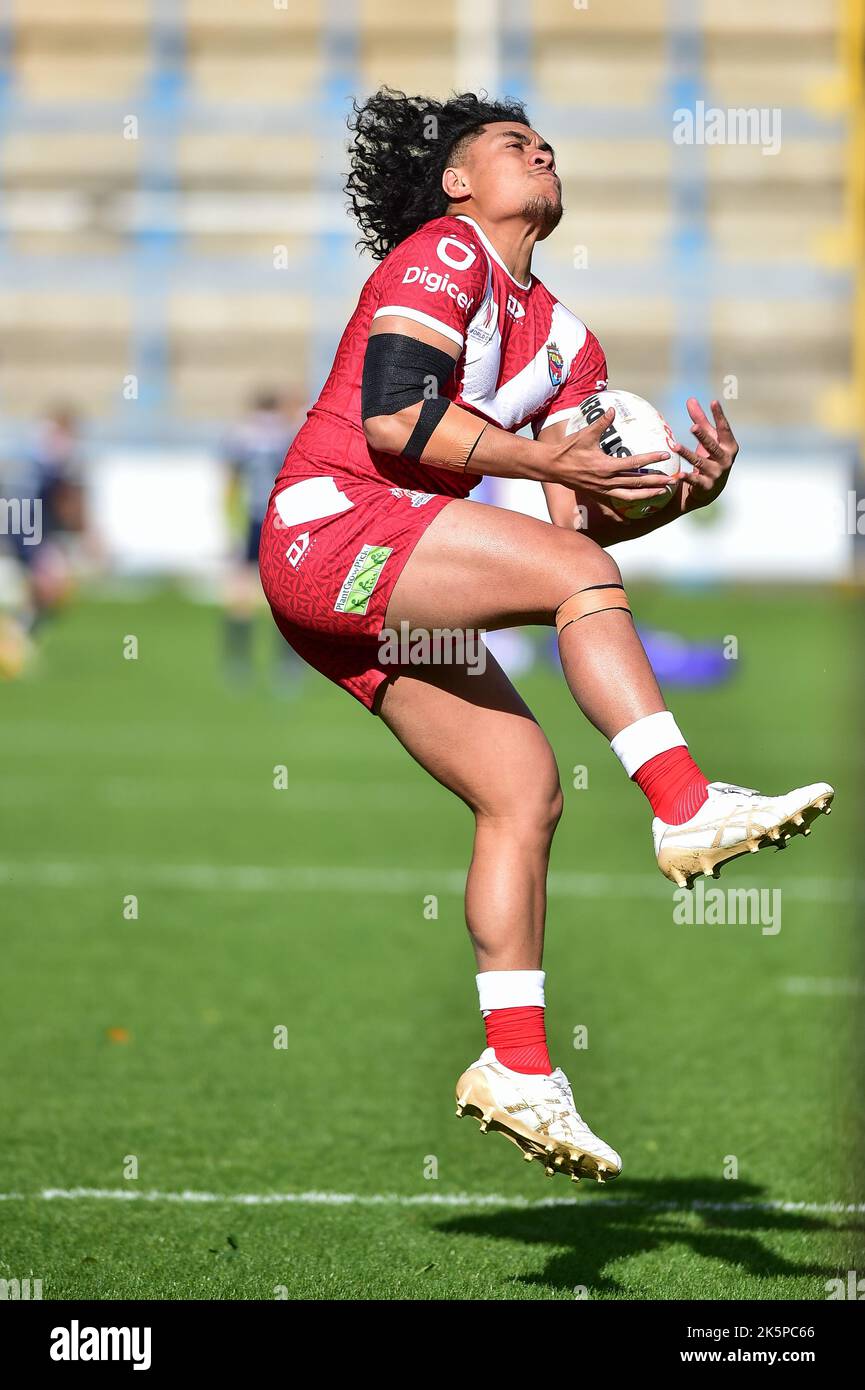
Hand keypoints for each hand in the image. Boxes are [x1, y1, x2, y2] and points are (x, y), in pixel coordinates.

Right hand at [543, 407, 681, 504]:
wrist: (552, 466)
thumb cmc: (568, 449)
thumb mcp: (585, 434)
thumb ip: (601, 423)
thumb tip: (613, 409)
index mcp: (606, 466)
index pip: (635, 463)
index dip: (652, 459)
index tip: (666, 454)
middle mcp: (607, 481)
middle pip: (637, 483)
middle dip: (657, 482)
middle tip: (674, 480)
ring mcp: (602, 490)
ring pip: (630, 496)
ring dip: (648, 495)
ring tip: (662, 493)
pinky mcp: (597, 494)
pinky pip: (616, 502)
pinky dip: (629, 503)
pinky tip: (640, 504)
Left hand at [672, 398, 737, 511]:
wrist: (711, 488)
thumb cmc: (710, 457)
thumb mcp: (708, 439)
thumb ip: (700, 420)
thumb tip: (690, 399)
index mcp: (729, 445)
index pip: (724, 428)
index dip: (719, 415)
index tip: (713, 402)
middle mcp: (725, 459)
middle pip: (712, 445)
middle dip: (703, 436)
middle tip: (693, 426)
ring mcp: (717, 473)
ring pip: (700, 462)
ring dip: (687, 454)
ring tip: (675, 446)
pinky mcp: (706, 486)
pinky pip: (695, 480)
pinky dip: (687, 478)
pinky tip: (678, 474)